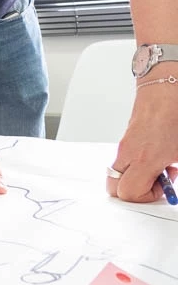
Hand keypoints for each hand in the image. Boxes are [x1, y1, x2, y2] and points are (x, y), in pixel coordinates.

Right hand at [107, 86, 177, 202]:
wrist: (166, 87)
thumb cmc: (176, 114)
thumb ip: (177, 171)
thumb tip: (174, 183)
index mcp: (144, 158)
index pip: (128, 192)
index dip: (146, 197)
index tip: (163, 189)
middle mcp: (129, 152)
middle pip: (113, 187)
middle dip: (134, 191)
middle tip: (156, 184)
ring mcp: (125, 144)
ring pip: (118, 172)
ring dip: (137, 176)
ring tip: (160, 167)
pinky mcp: (127, 137)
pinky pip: (124, 159)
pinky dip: (137, 164)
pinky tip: (157, 155)